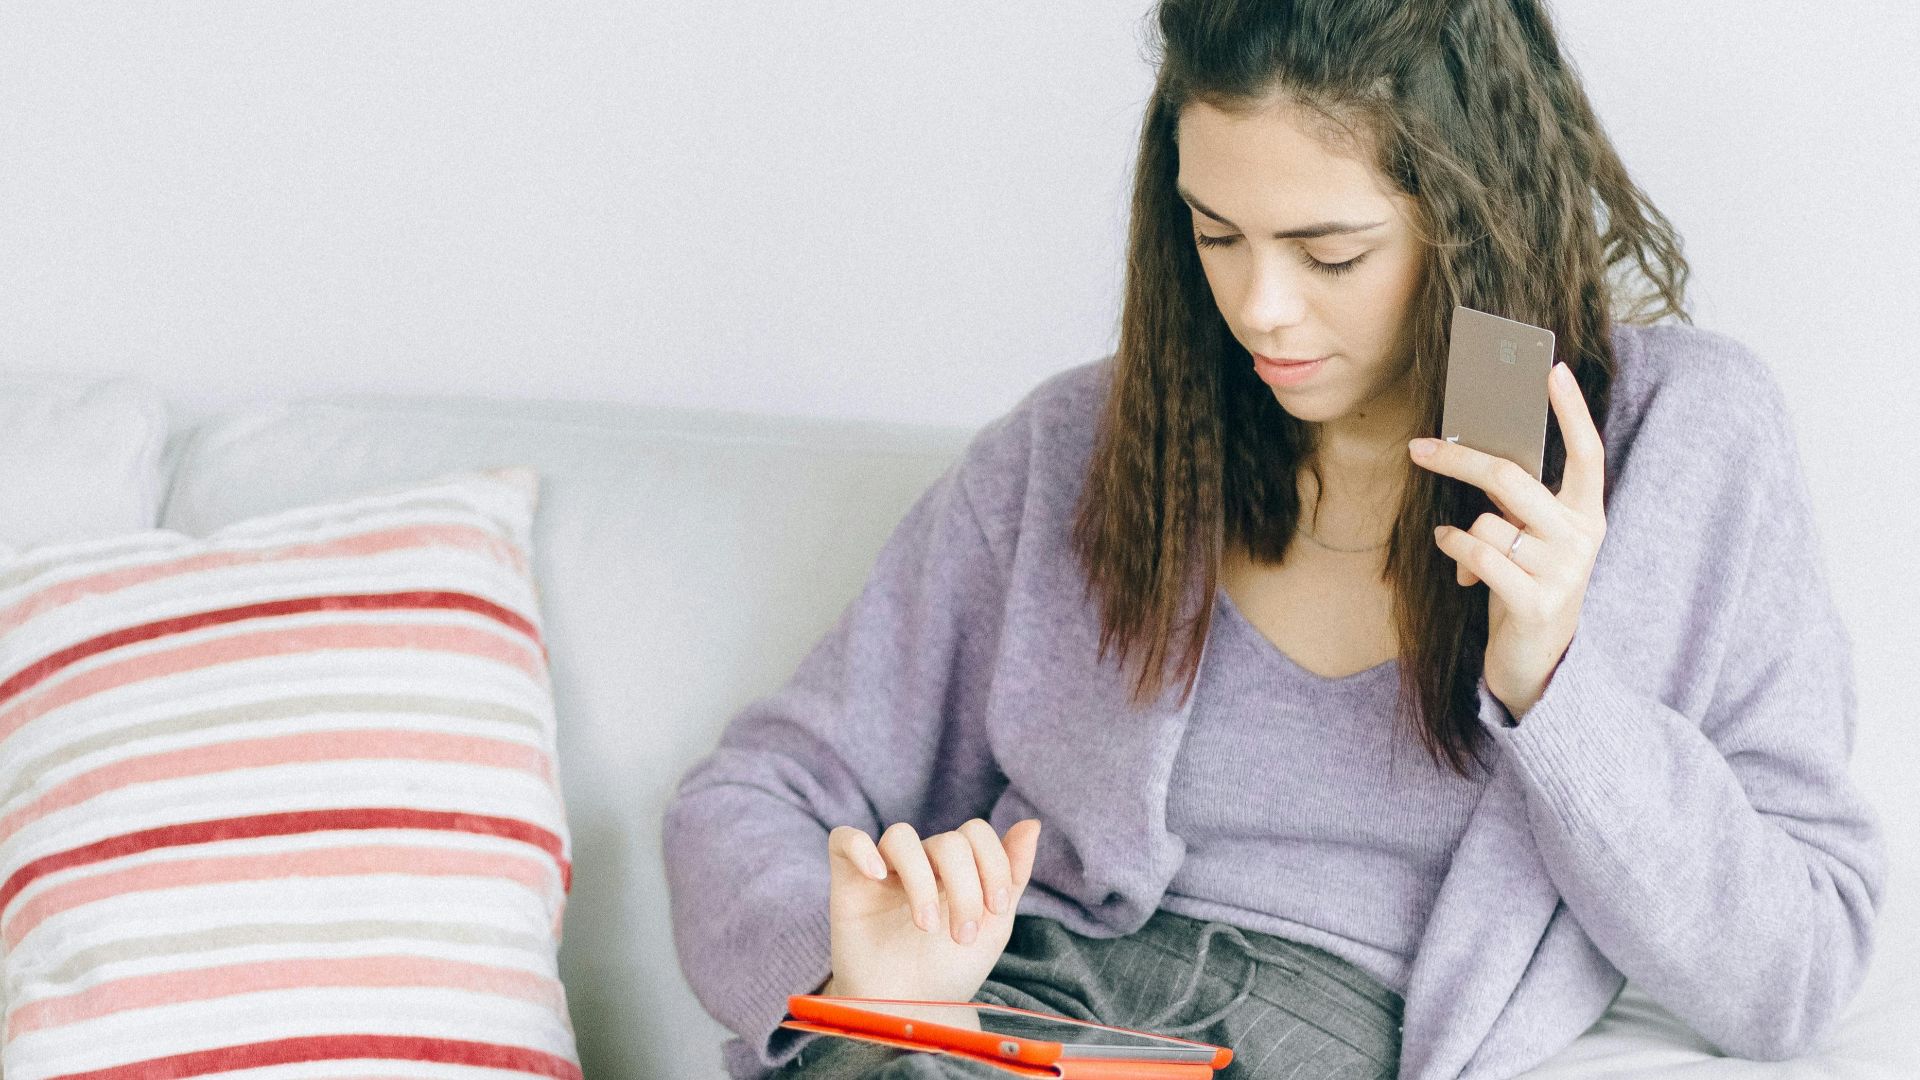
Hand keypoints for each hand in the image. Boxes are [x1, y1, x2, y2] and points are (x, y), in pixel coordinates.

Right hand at [822, 818, 1040, 1003]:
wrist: (910, 1013)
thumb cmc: (951, 970)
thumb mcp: (994, 924)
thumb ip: (1013, 874)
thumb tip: (1032, 824)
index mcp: (957, 866)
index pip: (976, 833)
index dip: (993, 864)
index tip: (997, 910)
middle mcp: (921, 861)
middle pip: (947, 841)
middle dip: (965, 888)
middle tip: (963, 935)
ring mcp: (884, 869)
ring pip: (900, 836)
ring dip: (921, 881)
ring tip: (925, 926)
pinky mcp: (847, 881)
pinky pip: (844, 840)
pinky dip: (861, 848)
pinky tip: (878, 876)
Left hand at [1409, 360, 1606, 719]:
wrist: (1537, 663)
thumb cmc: (1525, 587)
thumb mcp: (1529, 541)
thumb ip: (1514, 501)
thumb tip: (1470, 451)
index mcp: (1586, 515)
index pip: (1586, 453)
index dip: (1571, 411)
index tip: (1552, 369)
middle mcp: (1582, 537)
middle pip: (1511, 478)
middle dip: (1458, 460)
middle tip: (1420, 448)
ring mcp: (1564, 571)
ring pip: (1487, 521)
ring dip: (1460, 534)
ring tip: (1458, 549)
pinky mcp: (1536, 602)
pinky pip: (1478, 555)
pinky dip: (1455, 551)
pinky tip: (1454, 562)